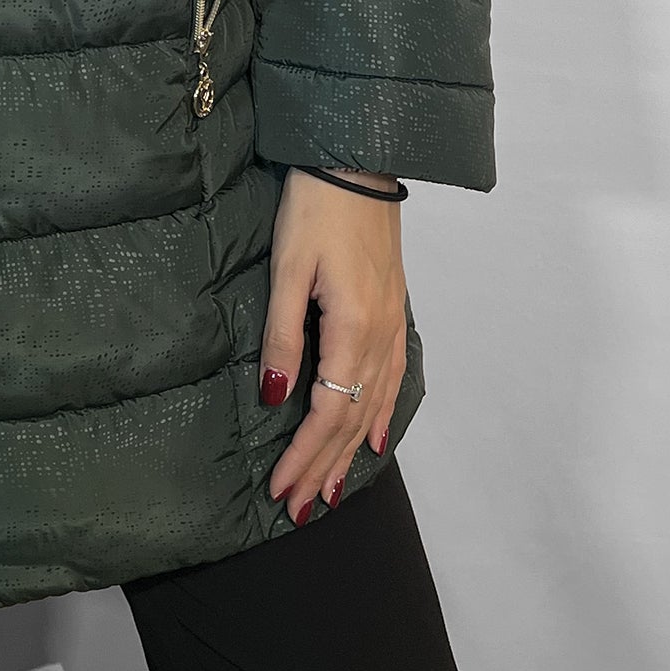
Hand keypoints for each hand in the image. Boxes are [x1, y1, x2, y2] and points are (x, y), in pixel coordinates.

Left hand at [260, 167, 407, 523]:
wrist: (358, 160)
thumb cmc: (315, 207)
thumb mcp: (288, 269)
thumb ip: (283, 337)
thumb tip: (277, 399)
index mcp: (352, 328)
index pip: (327, 412)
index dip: (305, 456)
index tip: (283, 492)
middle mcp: (379, 335)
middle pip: (353, 419)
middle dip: (325, 467)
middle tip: (301, 510)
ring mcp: (391, 323)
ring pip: (374, 404)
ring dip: (351, 451)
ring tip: (332, 491)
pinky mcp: (392, 309)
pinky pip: (392, 378)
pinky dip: (383, 414)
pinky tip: (376, 437)